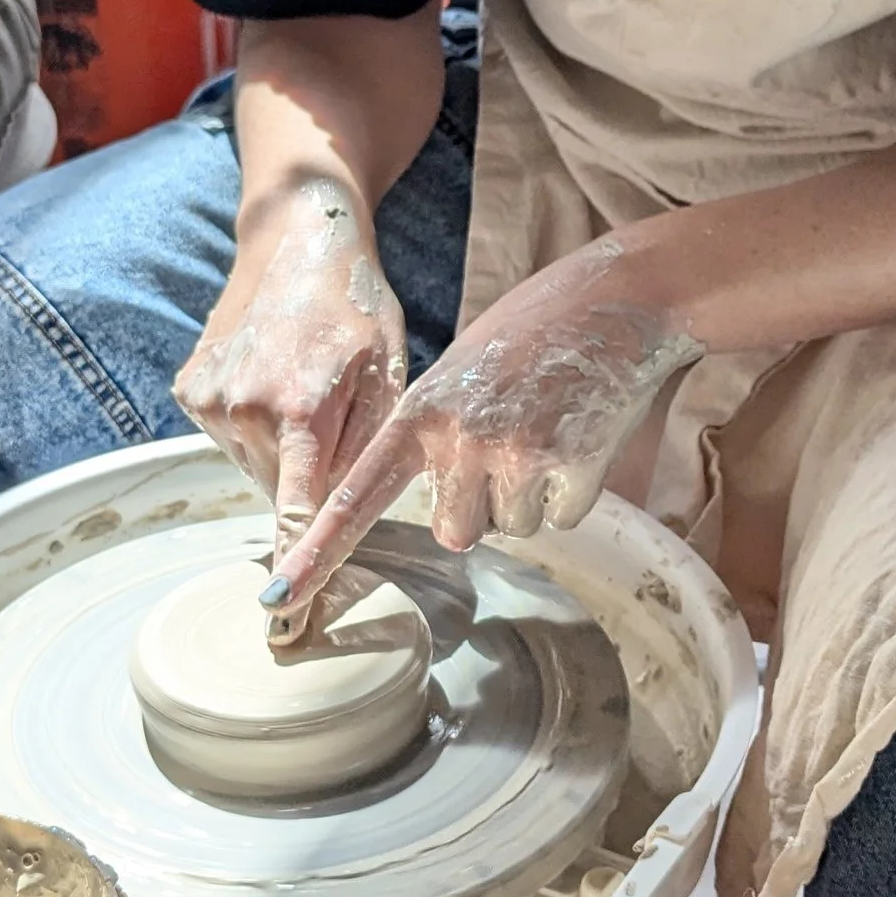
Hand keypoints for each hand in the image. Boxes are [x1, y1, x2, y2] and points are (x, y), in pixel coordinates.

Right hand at [174, 175, 410, 554]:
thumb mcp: (386, 377)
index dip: (293, 566)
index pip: (297, 510)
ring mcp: (208, 399)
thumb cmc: (357, 310)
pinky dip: (252, 424)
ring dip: (280, 448)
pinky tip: (270, 377)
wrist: (297, 241)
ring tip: (300, 385)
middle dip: (308, 472)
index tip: (282, 622)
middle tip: (330, 412)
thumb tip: (343, 524)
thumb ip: (364, 455)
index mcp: (301, 409)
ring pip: (254, 466)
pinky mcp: (189, 390)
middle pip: (280, 490)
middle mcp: (244, 408)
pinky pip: (228, 438)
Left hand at [264, 237, 702, 618]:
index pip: (356, 495)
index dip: (317, 551)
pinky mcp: (571, 465)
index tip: (278, 598)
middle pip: (453, 533)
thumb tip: (446, 518)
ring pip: (509, 528)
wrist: (616, 298)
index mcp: (420, 412)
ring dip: (530, 498)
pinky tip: (579, 436)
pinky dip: (571, 492)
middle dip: (480, 508)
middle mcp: (458, 437)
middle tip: (509, 448)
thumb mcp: (460, 372)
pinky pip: (560, 519)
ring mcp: (515, 452)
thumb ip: (435, 436)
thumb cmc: (533, 332)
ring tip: (547, 431)